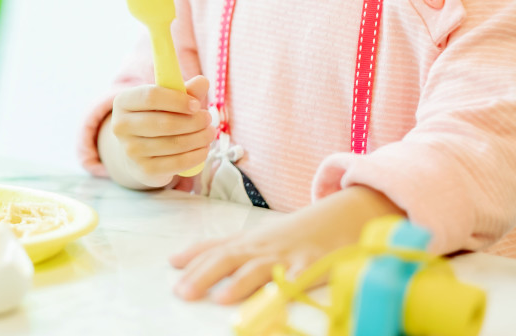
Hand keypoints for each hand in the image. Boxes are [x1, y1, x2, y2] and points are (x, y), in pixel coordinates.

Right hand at [109, 75, 214, 187]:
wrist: (138, 152)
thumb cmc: (155, 117)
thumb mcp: (167, 100)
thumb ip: (185, 90)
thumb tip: (202, 81)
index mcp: (123, 101)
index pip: (151, 96)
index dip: (177, 100)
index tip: (196, 104)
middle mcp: (121, 126)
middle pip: (165, 122)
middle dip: (194, 121)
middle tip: (208, 119)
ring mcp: (131, 150)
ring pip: (174, 143)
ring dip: (199, 138)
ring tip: (210, 133)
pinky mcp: (144, 170)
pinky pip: (177, 162)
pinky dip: (196, 155)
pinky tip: (204, 149)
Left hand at [169, 185, 402, 303]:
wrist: (344, 216)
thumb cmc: (298, 233)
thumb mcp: (261, 238)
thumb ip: (228, 249)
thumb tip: (183, 259)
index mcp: (250, 240)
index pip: (216, 245)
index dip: (193, 254)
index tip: (171, 264)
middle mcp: (263, 246)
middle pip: (228, 258)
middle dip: (203, 275)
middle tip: (181, 292)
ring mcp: (287, 255)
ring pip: (259, 269)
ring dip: (239, 283)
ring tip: (220, 298)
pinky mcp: (313, 266)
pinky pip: (299, 279)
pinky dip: (286, 288)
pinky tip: (275, 298)